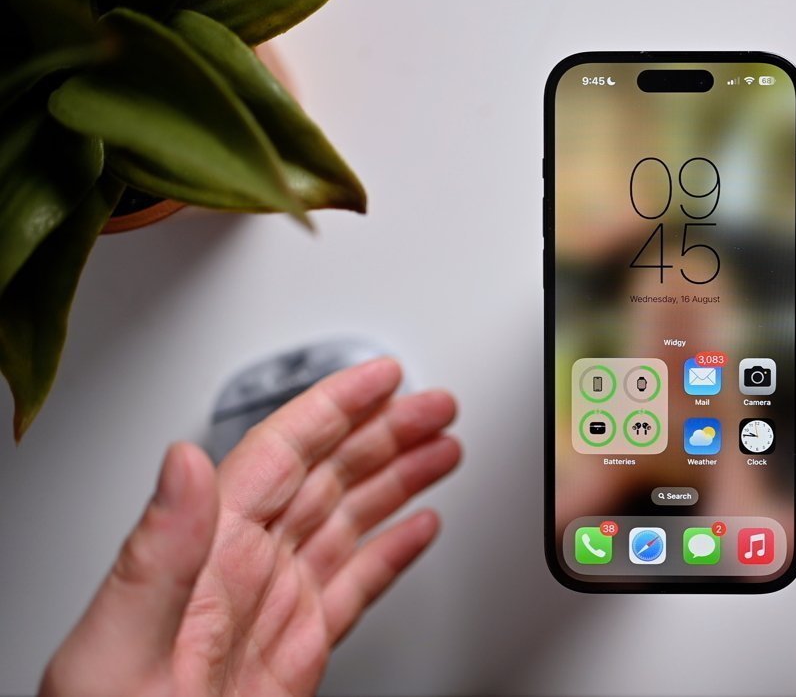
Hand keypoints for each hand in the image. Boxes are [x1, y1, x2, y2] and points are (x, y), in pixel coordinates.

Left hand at [40, 358, 459, 696]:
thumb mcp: (118, 645)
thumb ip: (158, 552)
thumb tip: (182, 461)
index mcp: (206, 555)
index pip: (281, 456)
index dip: (335, 407)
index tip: (381, 378)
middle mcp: (243, 570)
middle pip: (326, 476)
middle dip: (384, 433)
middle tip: (434, 405)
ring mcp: (275, 607)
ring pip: (347, 521)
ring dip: (398, 480)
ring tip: (443, 448)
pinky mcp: (298, 651)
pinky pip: (355, 585)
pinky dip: (393, 552)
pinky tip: (420, 528)